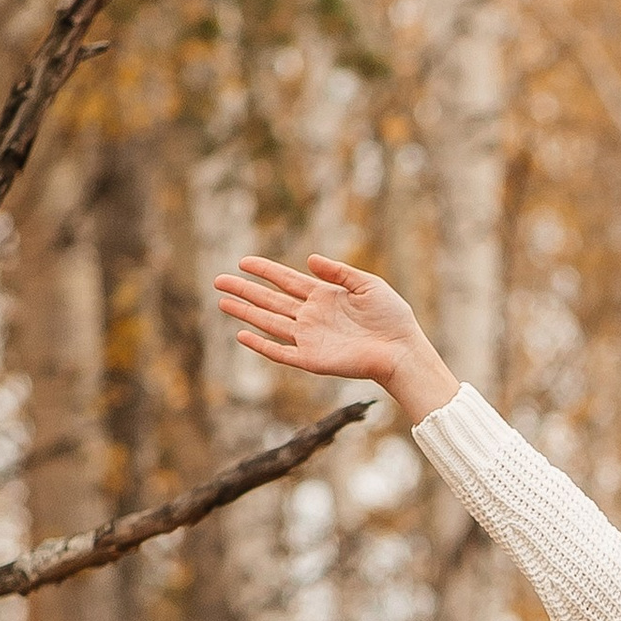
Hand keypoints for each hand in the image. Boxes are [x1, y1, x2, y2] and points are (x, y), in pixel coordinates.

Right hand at [210, 252, 461, 427]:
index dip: (264, 270)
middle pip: (270, 300)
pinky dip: (262, 345)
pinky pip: (281, 352)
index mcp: (324, 297)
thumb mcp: (367, 284)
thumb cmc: (392, 317)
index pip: (286, 280)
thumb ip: (338, 271)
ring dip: (245, 313)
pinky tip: (242, 335)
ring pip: (269, 323)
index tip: (242, 262)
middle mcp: (312, 317)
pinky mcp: (313, 360)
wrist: (403, 350)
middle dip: (244, 291)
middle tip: (218, 281)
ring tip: (222, 303)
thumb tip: (309, 259)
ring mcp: (310, 339)